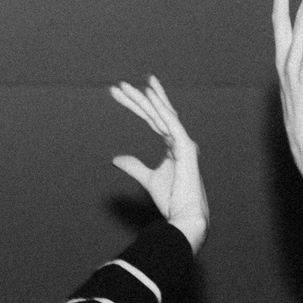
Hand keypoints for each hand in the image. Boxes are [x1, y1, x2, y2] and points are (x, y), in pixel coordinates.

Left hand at [109, 76, 206, 249]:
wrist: (186, 217)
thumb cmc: (172, 201)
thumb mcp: (148, 180)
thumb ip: (134, 166)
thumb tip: (116, 159)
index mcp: (173, 145)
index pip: (152, 120)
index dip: (136, 106)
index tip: (120, 94)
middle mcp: (180, 140)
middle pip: (155, 113)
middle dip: (137, 99)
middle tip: (118, 86)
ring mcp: (184, 142)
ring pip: (160, 114)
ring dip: (143, 99)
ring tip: (125, 86)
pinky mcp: (186, 148)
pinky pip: (171, 123)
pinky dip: (160, 107)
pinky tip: (149, 94)